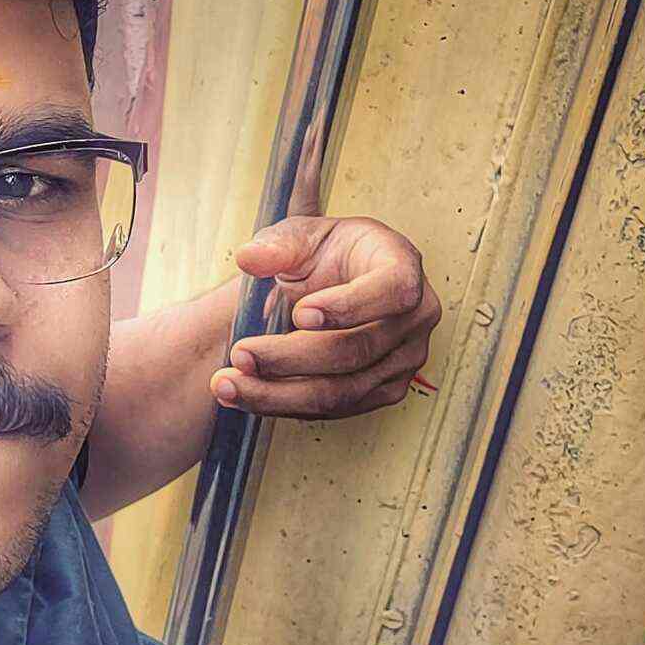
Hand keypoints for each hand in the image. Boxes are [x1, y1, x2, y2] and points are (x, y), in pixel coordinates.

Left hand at [209, 216, 440, 418]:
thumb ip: (277, 245)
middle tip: (240, 354)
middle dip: (291, 358)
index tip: (299, 313)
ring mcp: (403, 360)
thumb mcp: (301, 235)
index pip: (393, 291)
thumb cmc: (326, 253)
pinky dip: (287, 405)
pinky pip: (334, 409)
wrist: (334, 282)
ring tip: (230, 384)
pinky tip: (250, 394)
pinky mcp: (382, 391)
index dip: (349, 306)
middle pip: (356, 351)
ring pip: (342, 391)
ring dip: (278, 393)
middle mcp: (414, 319)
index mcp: (403, 267)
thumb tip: (249, 258)